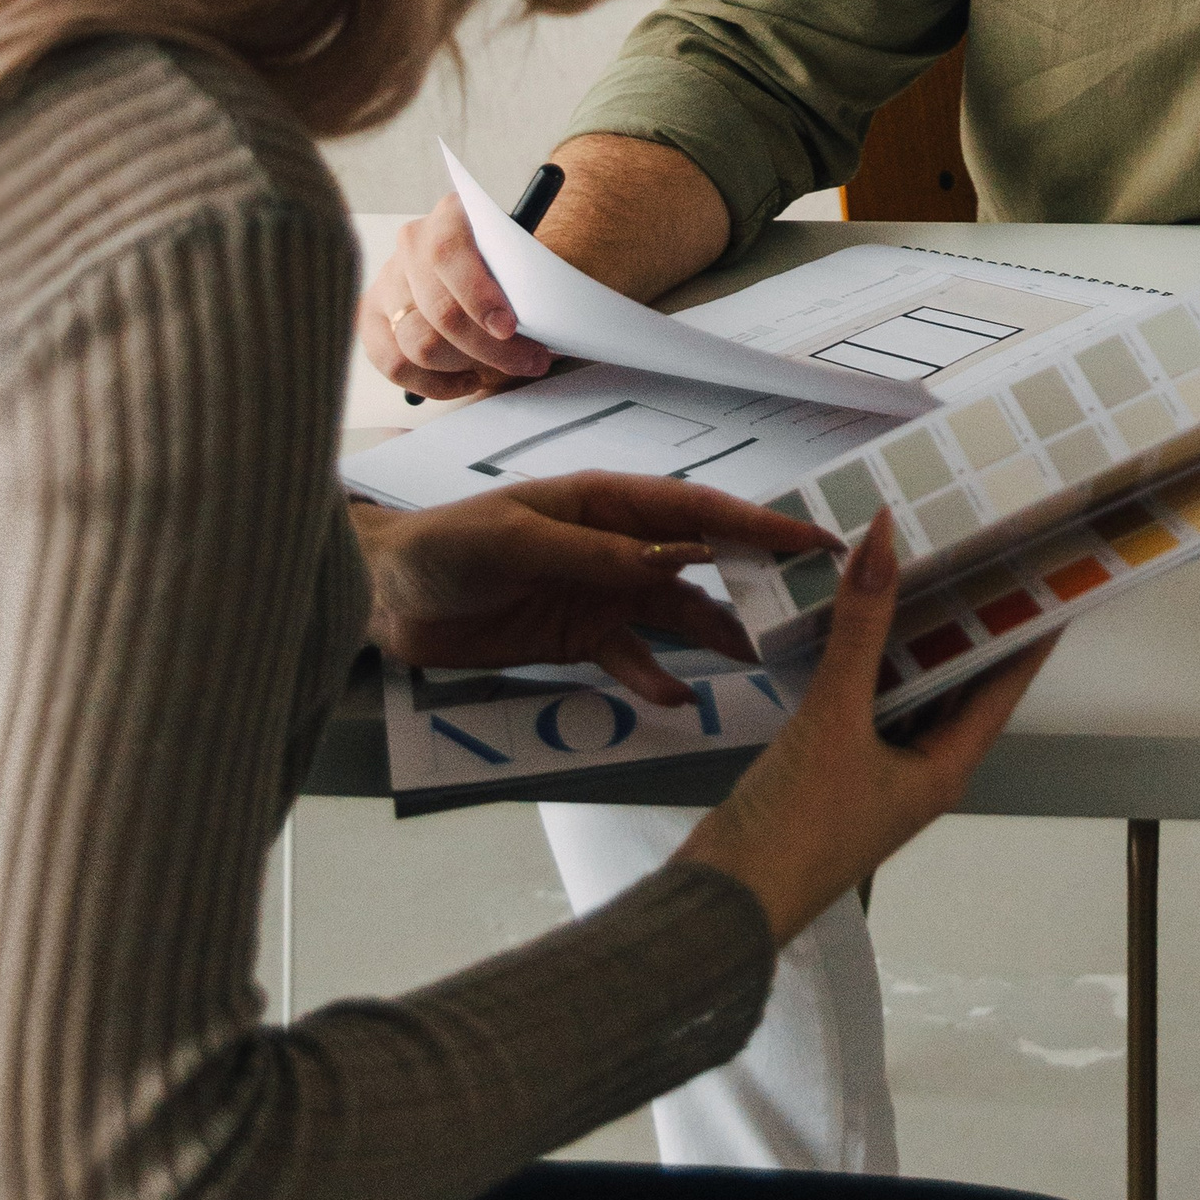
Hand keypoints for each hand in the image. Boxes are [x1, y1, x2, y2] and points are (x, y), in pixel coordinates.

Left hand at [353, 475, 832, 703]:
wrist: (385, 597)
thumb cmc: (447, 545)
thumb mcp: (517, 540)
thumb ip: (595, 554)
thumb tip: (676, 560)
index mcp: (608, 502)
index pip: (698, 510)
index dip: (758, 523)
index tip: (814, 537)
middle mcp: (619, 546)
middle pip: (703, 562)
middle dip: (755, 578)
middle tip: (811, 603)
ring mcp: (603, 594)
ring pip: (678, 615)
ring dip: (716, 633)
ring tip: (759, 657)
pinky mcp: (580, 639)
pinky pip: (632, 660)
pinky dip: (656, 677)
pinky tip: (677, 697)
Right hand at [360, 192, 553, 400]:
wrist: (485, 262)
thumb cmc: (508, 263)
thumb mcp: (521, 256)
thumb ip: (525, 280)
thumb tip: (540, 324)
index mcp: (450, 215)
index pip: (447, 254)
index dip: (478, 295)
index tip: (508, 327)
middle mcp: (412, 243)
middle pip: (438, 309)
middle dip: (489, 347)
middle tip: (530, 361)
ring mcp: (387, 280)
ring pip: (417, 343)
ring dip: (466, 366)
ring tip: (501, 368)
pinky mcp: (371, 316)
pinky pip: (392, 363)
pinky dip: (433, 383)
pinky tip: (466, 379)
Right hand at [679, 516, 1055, 946]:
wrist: (723, 903)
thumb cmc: (797, 823)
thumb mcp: (834, 718)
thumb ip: (859, 630)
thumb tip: (885, 541)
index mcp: (944, 767)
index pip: (1003, 685)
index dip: (1028, 632)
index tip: (1046, 576)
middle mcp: (920, 769)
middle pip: (957, 684)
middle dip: (965, 624)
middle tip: (974, 552)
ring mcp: (875, 773)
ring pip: (906, 691)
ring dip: (908, 639)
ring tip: (915, 568)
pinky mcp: (831, 771)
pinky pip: (861, 703)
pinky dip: (862, 663)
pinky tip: (848, 622)